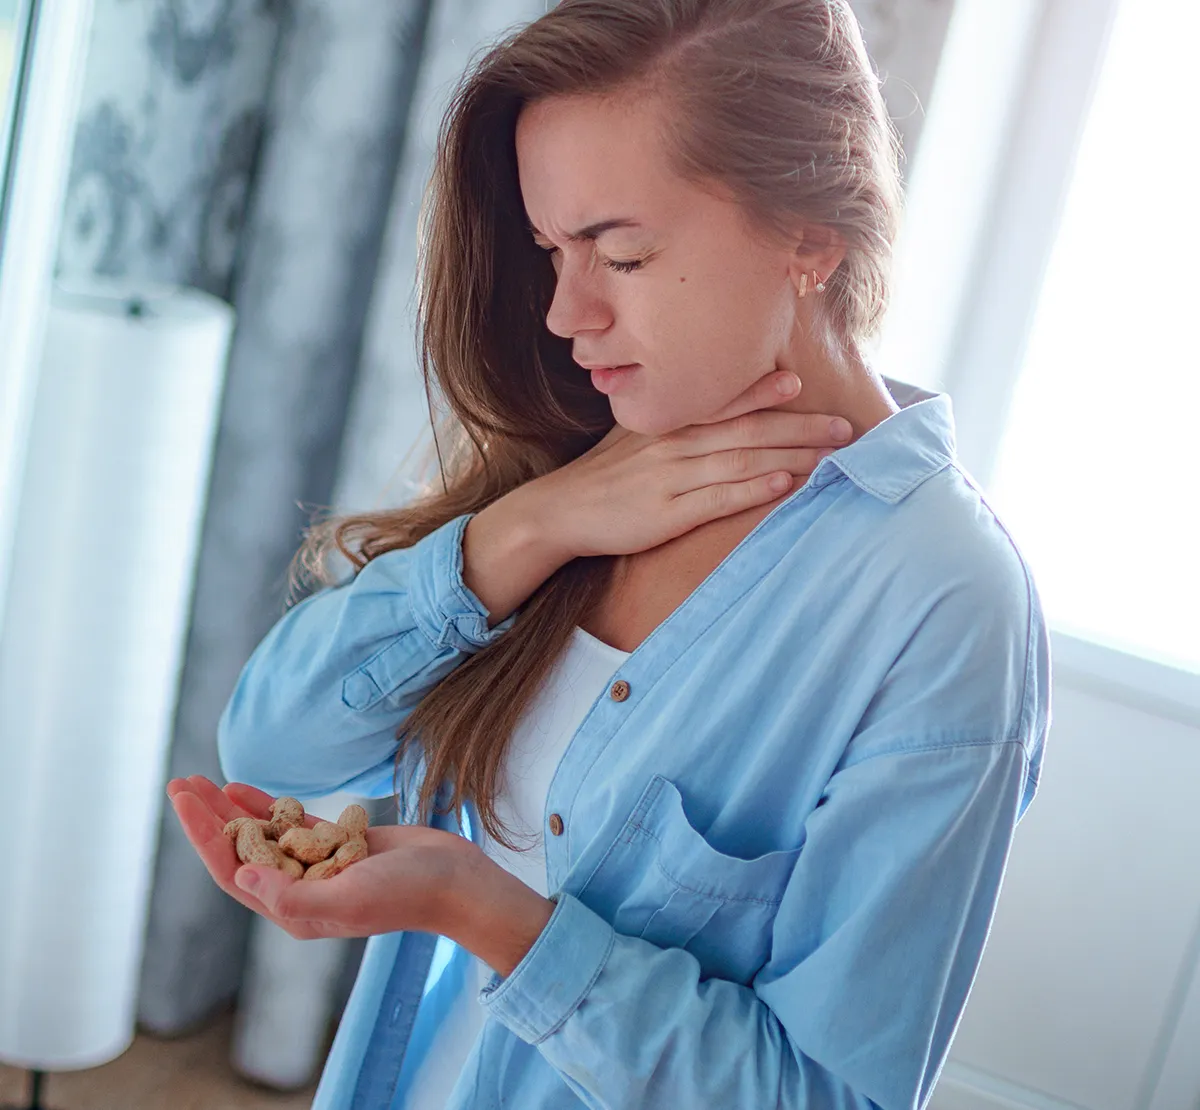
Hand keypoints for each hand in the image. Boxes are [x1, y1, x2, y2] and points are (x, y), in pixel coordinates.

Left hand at [166, 775, 473, 939]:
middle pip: (239, 851)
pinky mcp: (340, 846)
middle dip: (207, 818)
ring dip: (231, 810)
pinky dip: (267, 806)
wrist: (456, 882)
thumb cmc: (408, 894)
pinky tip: (244, 788)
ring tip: (203, 780)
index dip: (204, 836)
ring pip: (262, 835)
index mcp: (293, 911)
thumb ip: (292, 896)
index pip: (233, 872)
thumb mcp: (349, 899)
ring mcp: (318, 867)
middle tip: (179, 782)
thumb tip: (242, 876)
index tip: (184, 800)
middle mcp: (299, 891)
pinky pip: (292, 824)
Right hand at [526, 370, 852, 558]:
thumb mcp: (632, 437)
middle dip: (799, 427)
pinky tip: (784, 486)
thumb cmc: (602, 476)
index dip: (761, 391)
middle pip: (746, 431)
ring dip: (791, 457)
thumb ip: (670, 423)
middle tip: (844, 426)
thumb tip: (707, 414)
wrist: (560, 511)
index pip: (721, 402)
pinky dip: (753, 490)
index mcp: (667, 423)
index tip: (800, 382)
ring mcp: (671, 478)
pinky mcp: (668, 514)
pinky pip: (718, 498)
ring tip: (832, 456)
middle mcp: (673, 444)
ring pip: (741, 461)